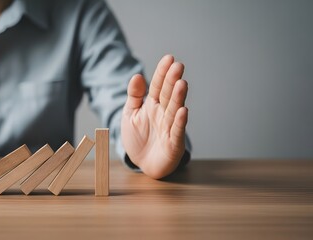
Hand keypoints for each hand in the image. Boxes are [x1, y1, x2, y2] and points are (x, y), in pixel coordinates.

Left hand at [121, 55, 187, 178]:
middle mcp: (163, 113)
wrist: (142, 162)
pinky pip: (177, 131)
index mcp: (152, 104)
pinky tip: (183, 110)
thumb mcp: (130, 114)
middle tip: (178, 66)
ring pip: (174, 110)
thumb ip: (134, 96)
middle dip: (172, 81)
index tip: (169, 58)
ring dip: (178, 98)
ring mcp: (170, 127)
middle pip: (168, 95)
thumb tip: (137, 75)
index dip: (162, 73)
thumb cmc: (137, 137)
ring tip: (182, 84)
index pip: (158, 85)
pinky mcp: (174, 143)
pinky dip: (180, 122)